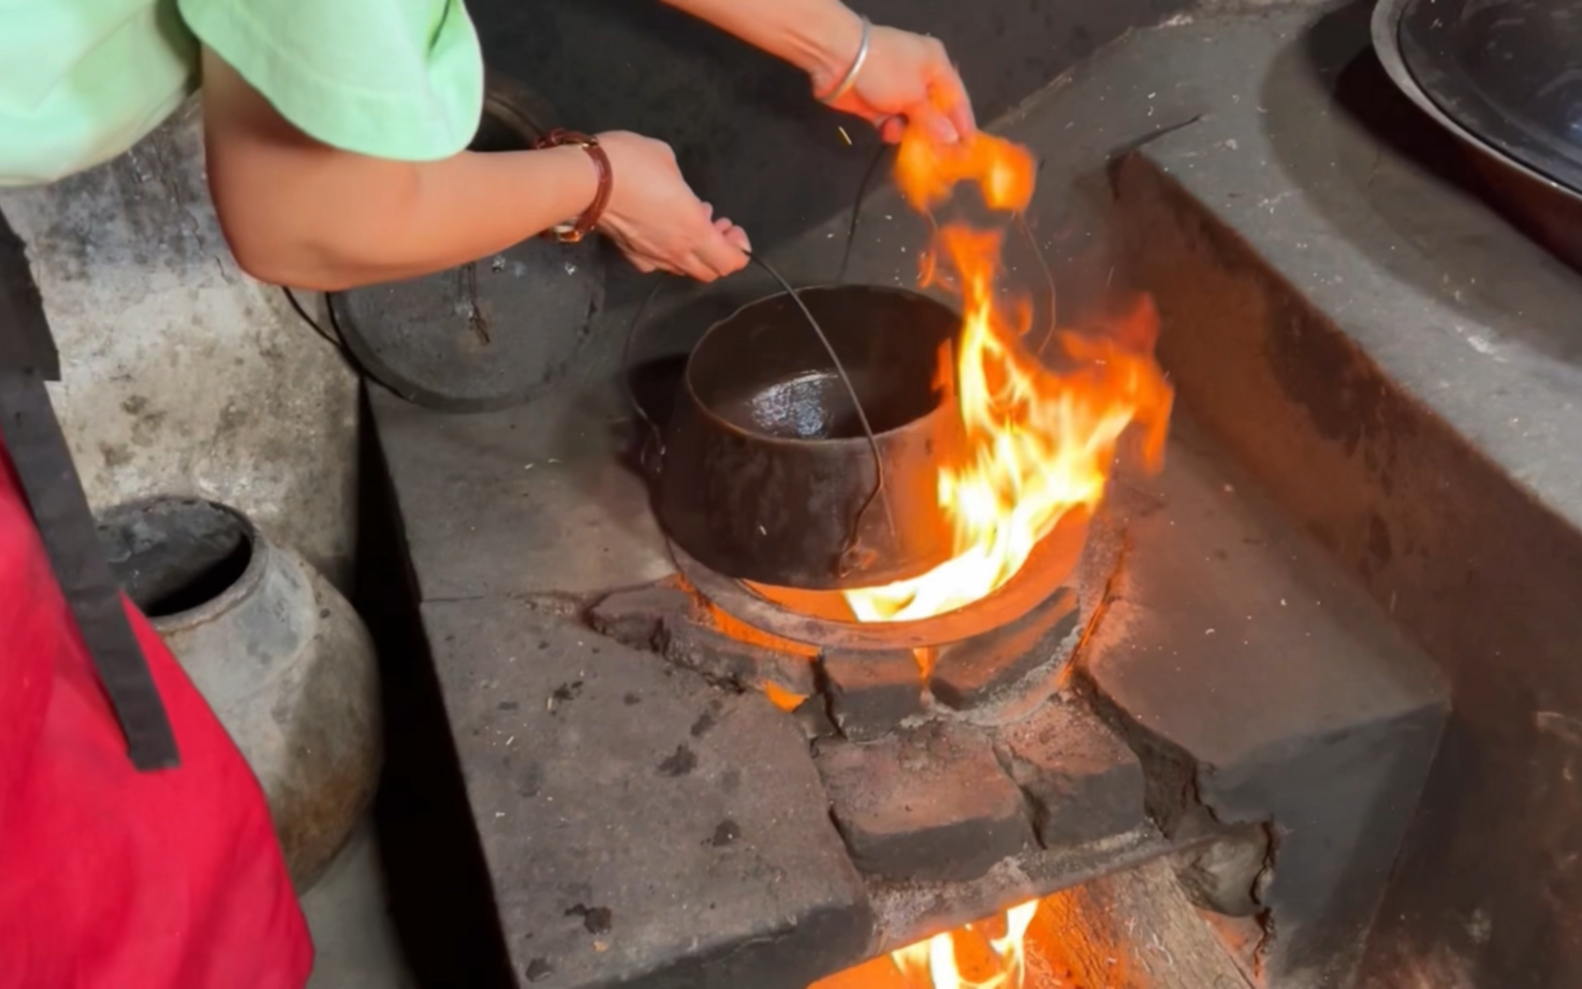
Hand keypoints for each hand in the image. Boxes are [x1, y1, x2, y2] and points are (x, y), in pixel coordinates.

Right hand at [594, 131, 750, 281]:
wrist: (585, 180)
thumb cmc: (632, 164)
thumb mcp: (668, 162)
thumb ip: (683, 189)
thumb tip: (682, 200)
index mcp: (694, 231)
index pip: (730, 262)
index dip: (739, 249)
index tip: (733, 228)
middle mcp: (676, 252)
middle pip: (710, 272)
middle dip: (720, 252)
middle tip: (716, 227)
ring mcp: (651, 258)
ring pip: (684, 269)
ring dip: (695, 252)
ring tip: (690, 223)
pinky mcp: (630, 255)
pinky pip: (658, 263)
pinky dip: (669, 252)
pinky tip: (662, 230)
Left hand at [818, 24, 975, 144]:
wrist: (837, 60)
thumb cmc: (885, 70)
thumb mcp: (914, 96)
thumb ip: (933, 122)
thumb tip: (951, 139)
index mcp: (936, 64)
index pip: (957, 98)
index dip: (963, 124)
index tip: (968, 149)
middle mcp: (919, 76)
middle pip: (935, 112)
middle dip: (937, 135)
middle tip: (944, 161)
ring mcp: (896, 90)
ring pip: (913, 120)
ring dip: (912, 134)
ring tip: (914, 149)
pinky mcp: (876, 104)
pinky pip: (892, 123)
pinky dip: (892, 130)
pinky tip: (888, 132)